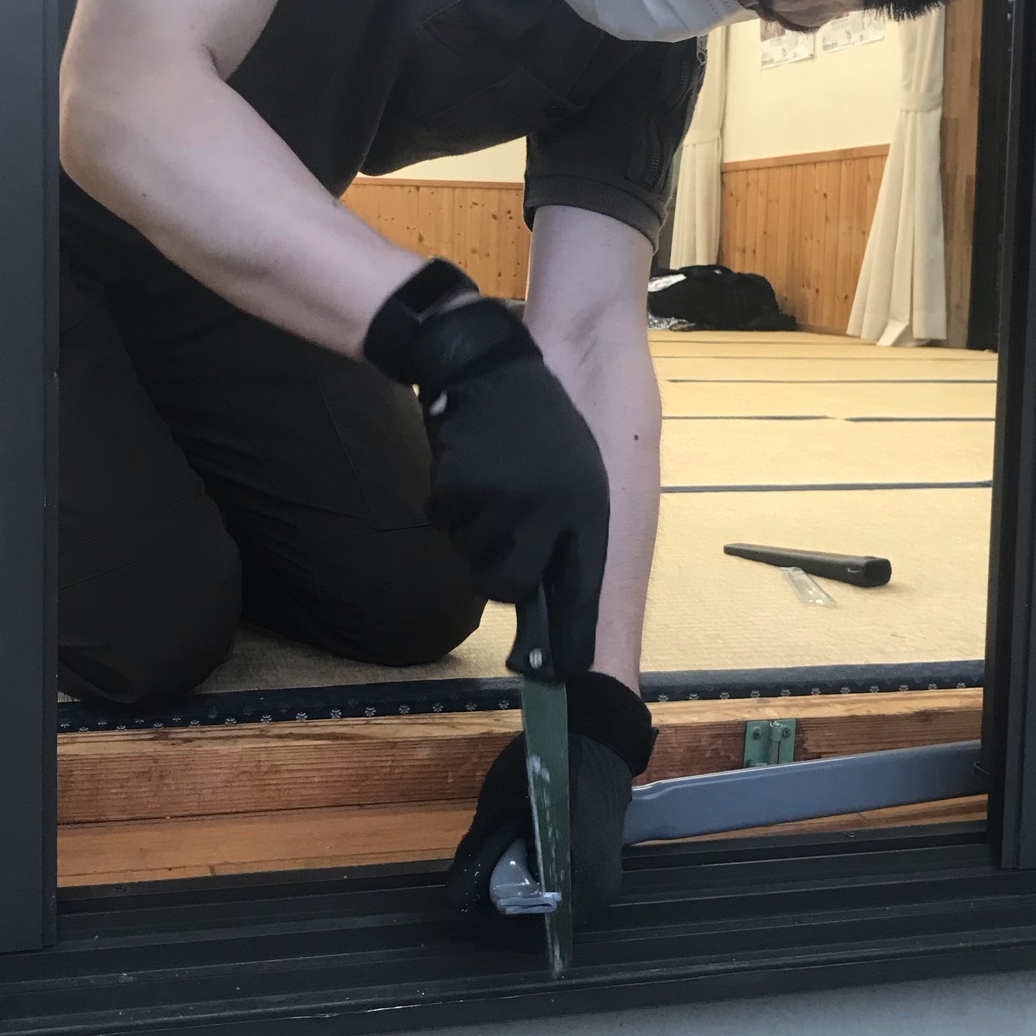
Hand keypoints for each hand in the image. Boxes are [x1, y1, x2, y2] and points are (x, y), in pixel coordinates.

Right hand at [365, 278, 608, 676]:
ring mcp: (501, 499)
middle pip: (511, 584)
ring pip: (477, 557)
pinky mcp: (460, 488)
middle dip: (502, 572)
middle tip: (501, 534)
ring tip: (491, 486)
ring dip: (477, 535)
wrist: (489, 368)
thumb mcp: (575, 476)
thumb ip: (568, 533)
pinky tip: (470, 470)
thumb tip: (551, 593)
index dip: (563, 630)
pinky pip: (451, 525)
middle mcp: (547, 509)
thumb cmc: (538, 424)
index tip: (554, 667)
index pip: (576, 584)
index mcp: (583, 507)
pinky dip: (454, 508)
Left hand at [445, 672, 655, 948]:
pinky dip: (539, 889)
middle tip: (476, 886)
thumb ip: (479, 855)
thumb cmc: (552, 767)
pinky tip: (520, 863)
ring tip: (495, 873)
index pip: (530, 935)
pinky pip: (565, 896)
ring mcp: (605, 884)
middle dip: (505, 913)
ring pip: (554, 913)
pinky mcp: (602, 870)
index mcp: (578, 884)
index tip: (468, 902)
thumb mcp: (502, 807)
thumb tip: (456, 898)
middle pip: (543, 928)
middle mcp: (598, 896)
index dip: (492, 926)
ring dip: (522, 901)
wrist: (599, 737)